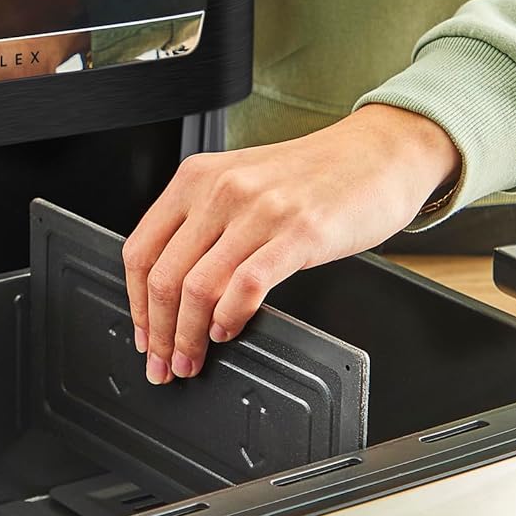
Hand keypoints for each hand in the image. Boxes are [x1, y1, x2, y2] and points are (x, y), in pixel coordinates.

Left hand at [122, 105, 459, 383]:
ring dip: (188, 337)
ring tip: (192, 359)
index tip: (143, 335)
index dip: (135, 304)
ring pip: (198, 287)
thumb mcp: (244, 183)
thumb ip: (205, 223)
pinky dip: (230, 317)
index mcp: (197, 178)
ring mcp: (260, 211)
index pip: (141, 250)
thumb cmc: (316, 174)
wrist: (380, 152)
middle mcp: (222, 190)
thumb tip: (172, 287)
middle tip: (163, 362)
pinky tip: (229, 330)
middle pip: (164, 276)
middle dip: (158, 333)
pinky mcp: (299, 233)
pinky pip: (246, 285)